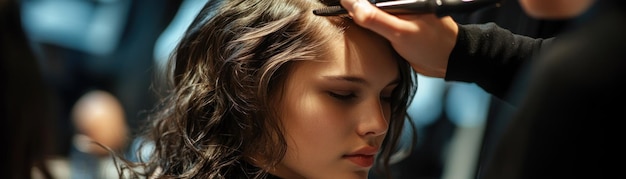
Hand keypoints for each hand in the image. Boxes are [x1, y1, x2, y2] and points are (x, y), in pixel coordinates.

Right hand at [340, 0, 458, 77]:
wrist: (447, 61)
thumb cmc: (431, 45)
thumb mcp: (400, 33)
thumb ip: (376, 19)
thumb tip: (352, 6)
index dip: (354, 0)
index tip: (336, 3)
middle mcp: (398, 1)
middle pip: (370, 1)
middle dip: (355, 5)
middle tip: (336, 10)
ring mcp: (396, 11)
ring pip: (371, 9)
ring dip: (358, 13)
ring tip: (342, 15)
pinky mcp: (396, 22)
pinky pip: (376, 19)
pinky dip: (366, 22)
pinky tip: (356, 24)